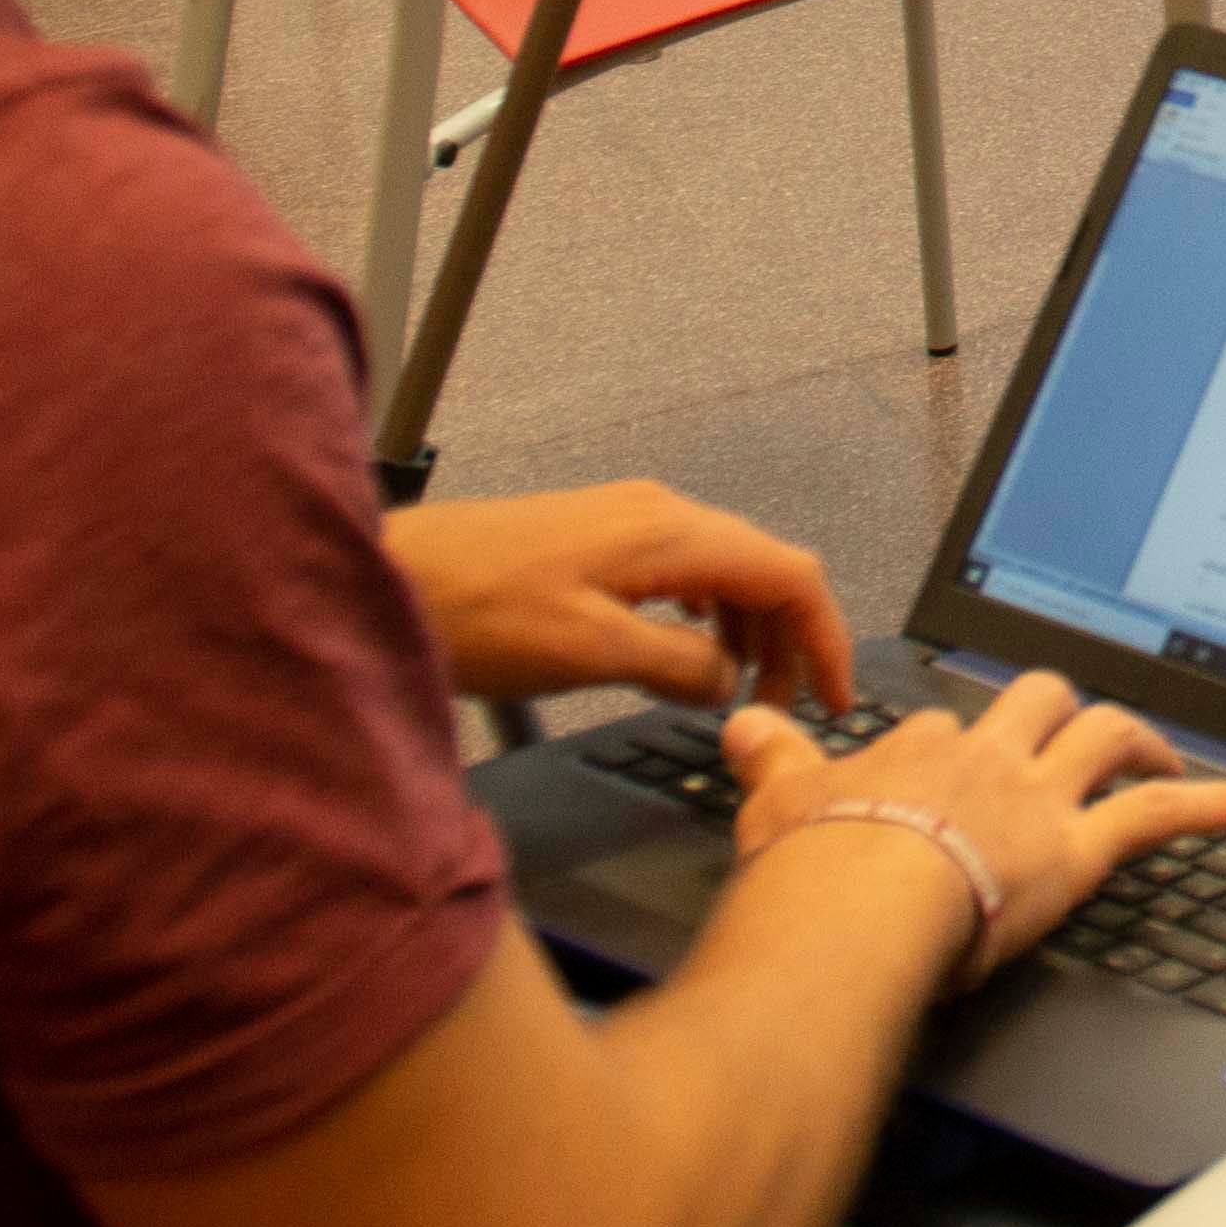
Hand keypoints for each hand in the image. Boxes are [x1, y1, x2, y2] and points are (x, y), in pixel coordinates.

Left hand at [383, 481, 850, 715]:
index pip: (790, 574)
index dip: (826, 638)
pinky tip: (686, 657)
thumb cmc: (468, 608)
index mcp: (669, 533)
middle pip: (765, 570)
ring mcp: (627, 523)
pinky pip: (683, 575)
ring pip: (725, 573)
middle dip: (791, 642)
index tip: (837, 697)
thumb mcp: (586, 651)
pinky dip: (706, 619)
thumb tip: (726, 685)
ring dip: (748, 633)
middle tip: (787, 711)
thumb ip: (675, 666)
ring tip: (739, 695)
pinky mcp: (598, 541)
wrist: (389, 577)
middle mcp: (658, 515)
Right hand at [732, 669, 1225, 975]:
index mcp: (915, 751)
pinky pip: (1160, 814)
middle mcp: (984, 759)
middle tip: (1074, 730)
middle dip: (1059, 709)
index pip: (944, 728)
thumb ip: (768, 759)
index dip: (956, 744)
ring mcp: (1036, 798)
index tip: (957, 761)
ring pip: (1104, 735)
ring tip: (1166, 757)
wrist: (849, 908)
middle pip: (1037, 701)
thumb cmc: (810, 871)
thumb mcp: (773, 802)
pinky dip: (1215, 804)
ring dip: (1141, 742)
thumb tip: (742, 725)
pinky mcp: (1077, 847)